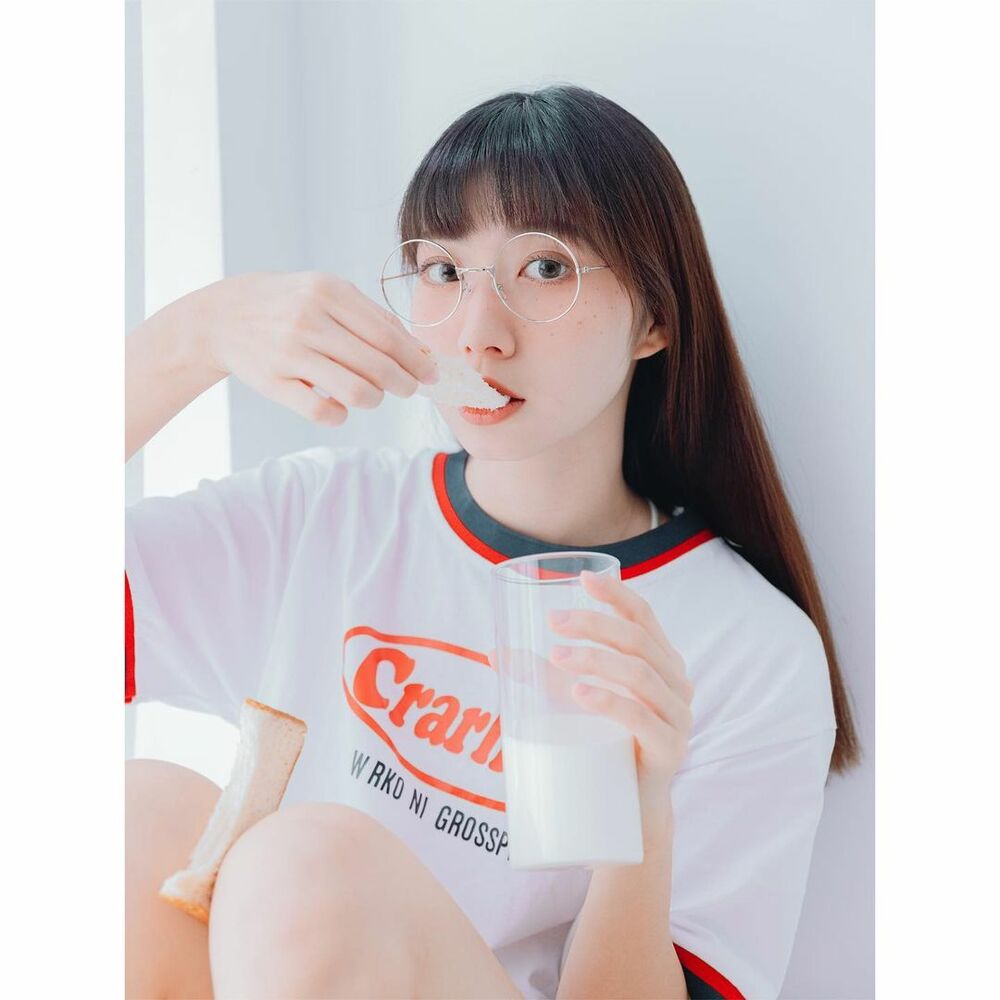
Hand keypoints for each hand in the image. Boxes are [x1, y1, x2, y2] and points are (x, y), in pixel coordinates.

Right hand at [170, 271, 439, 424]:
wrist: (224, 316)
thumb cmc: (291, 305)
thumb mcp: (328, 294)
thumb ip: (371, 318)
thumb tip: (419, 352)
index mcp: (330, 293)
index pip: (388, 335)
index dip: (416, 360)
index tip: (432, 375)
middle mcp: (310, 320)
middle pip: (378, 365)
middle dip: (404, 384)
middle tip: (410, 389)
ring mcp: (290, 353)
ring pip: (356, 391)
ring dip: (375, 400)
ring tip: (373, 396)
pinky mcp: (274, 383)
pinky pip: (323, 412)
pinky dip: (341, 415)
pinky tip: (340, 407)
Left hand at [547, 570, 692, 851]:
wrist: (632, 811)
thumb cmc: (605, 745)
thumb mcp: (577, 701)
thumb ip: (546, 676)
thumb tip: (493, 654)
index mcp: (660, 661)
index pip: (644, 617)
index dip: (617, 594)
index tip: (583, 579)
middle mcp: (676, 684)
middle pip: (638, 640)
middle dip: (595, 625)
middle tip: (555, 622)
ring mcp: (677, 717)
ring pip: (640, 675)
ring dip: (596, 660)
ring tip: (557, 656)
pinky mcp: (669, 751)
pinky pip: (642, 720)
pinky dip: (610, 702)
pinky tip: (580, 693)